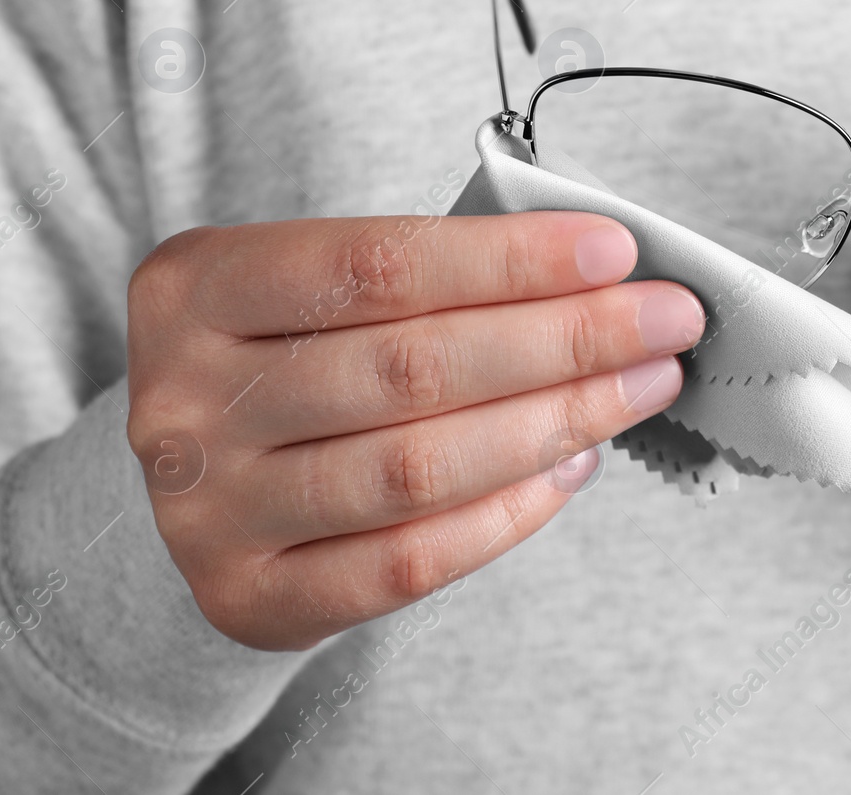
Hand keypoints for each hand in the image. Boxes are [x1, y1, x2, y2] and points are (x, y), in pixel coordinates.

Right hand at [126, 212, 703, 649]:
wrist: (197, 475)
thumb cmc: (289, 352)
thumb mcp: (316, 283)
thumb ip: (430, 275)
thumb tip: (599, 277)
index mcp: (195, 290)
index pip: (376, 266)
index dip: (508, 260)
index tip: (615, 253)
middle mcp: (186, 403)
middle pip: (411, 369)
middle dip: (565, 340)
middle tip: (664, 322)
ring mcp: (208, 513)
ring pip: (418, 469)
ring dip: (557, 422)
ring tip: (643, 385)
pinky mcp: (251, 597)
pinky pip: (408, 562)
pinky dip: (509, 513)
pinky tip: (573, 464)